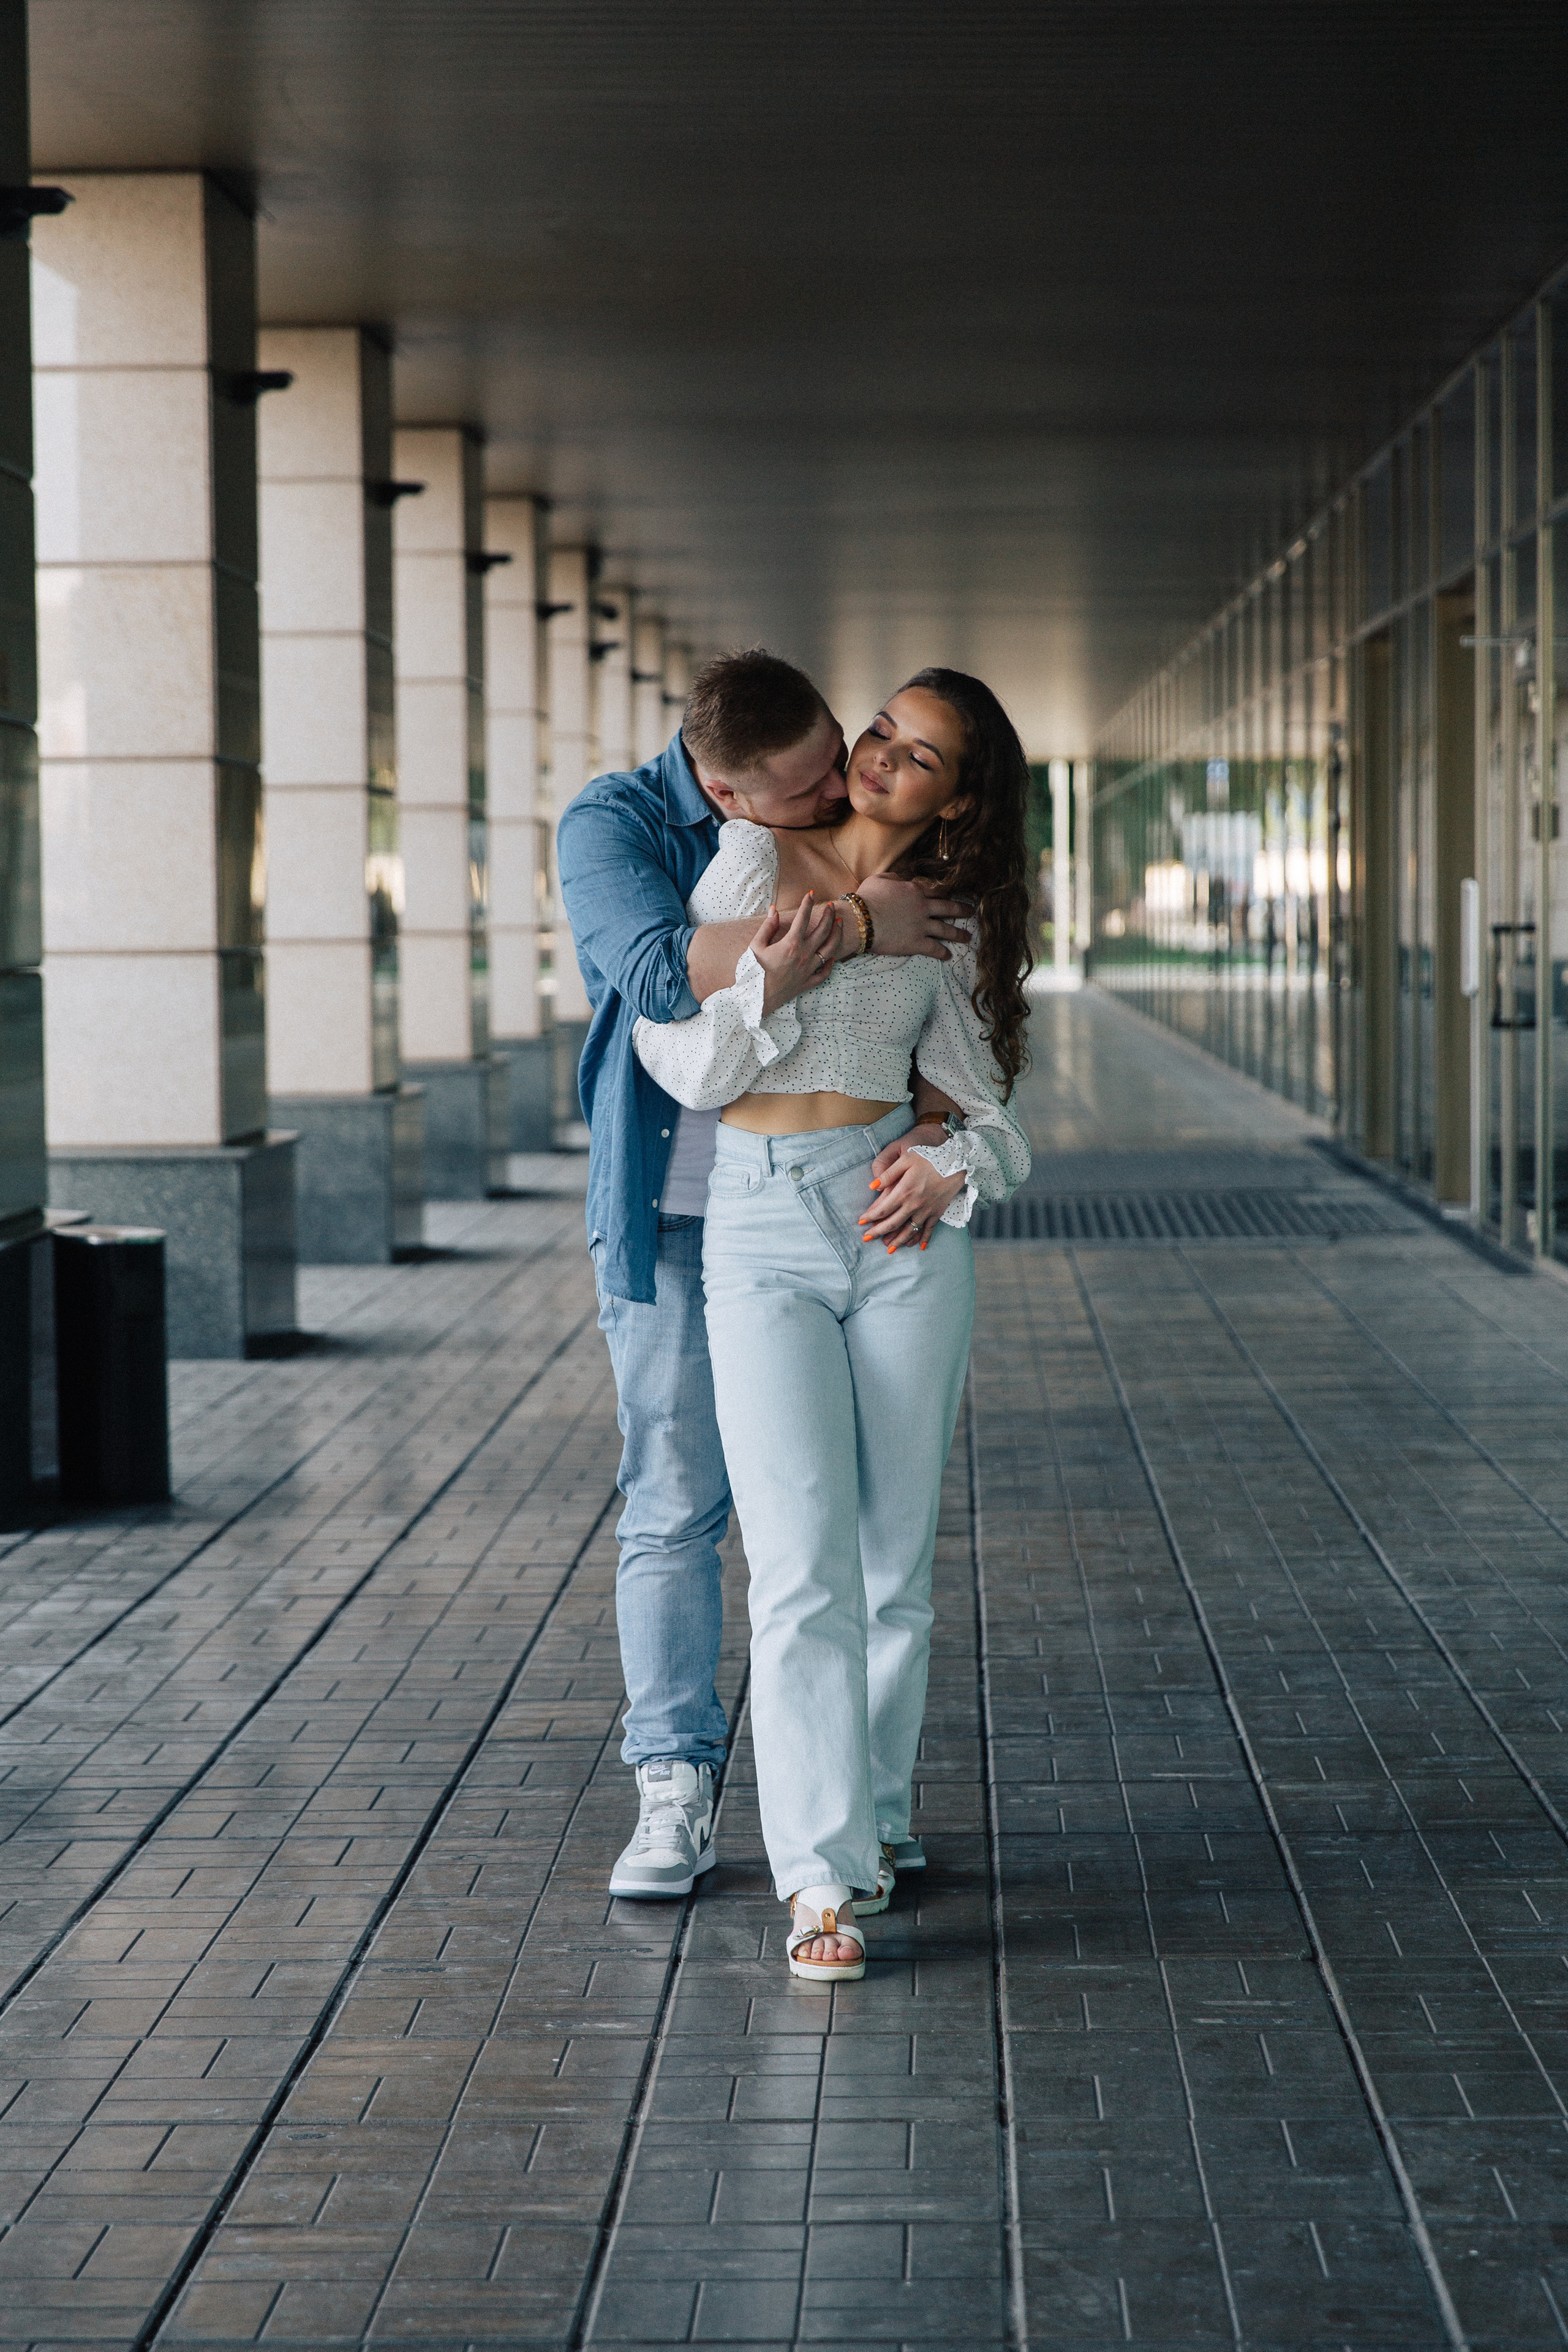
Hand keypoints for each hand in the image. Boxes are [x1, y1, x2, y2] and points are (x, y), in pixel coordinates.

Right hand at [748, 891, 840, 1015]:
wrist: (756, 998)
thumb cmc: (752, 971)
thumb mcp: (755, 946)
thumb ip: (767, 927)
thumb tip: (775, 911)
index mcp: (791, 944)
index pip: (803, 918)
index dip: (807, 903)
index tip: (810, 893)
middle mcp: (804, 956)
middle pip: (823, 931)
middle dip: (829, 916)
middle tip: (832, 906)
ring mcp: (808, 970)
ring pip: (830, 949)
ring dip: (836, 935)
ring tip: (839, 924)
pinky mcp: (807, 982)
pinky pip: (824, 973)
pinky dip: (829, 964)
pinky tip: (831, 957)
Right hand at [856, 873, 972, 960]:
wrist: (861, 920)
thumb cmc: (866, 899)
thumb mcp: (879, 879)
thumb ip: (893, 877)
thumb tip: (900, 879)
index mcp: (915, 891)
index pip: (935, 891)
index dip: (945, 894)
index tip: (952, 896)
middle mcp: (923, 907)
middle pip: (948, 908)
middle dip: (961, 910)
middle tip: (971, 912)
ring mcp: (922, 926)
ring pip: (946, 930)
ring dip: (958, 934)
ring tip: (967, 937)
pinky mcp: (917, 943)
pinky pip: (934, 948)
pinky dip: (942, 952)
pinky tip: (948, 956)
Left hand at [858, 1134, 968, 1250]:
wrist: (956, 1160)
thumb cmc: (929, 1156)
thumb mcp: (906, 1158)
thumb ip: (888, 1173)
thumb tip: (872, 1186)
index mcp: (904, 1191)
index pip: (883, 1209)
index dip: (870, 1217)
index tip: (861, 1222)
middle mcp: (914, 1204)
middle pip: (893, 1223)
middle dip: (878, 1232)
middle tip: (866, 1238)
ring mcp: (927, 1210)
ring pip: (909, 1231)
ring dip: (898, 1241)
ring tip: (888, 1249)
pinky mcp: (938, 1211)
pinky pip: (929, 1229)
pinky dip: (923, 1239)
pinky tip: (918, 1247)